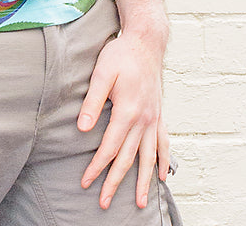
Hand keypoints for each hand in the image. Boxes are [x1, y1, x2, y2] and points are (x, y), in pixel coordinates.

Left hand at [77, 30, 169, 209]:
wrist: (146, 42)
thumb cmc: (121, 55)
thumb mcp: (102, 73)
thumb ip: (92, 101)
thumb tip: (83, 128)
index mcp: (127, 111)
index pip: (109, 147)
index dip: (97, 167)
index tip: (86, 182)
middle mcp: (143, 119)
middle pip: (128, 158)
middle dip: (115, 182)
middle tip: (104, 202)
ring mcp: (154, 118)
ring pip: (149, 157)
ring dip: (144, 181)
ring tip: (140, 203)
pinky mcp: (159, 114)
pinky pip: (163, 144)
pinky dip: (163, 162)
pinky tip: (162, 176)